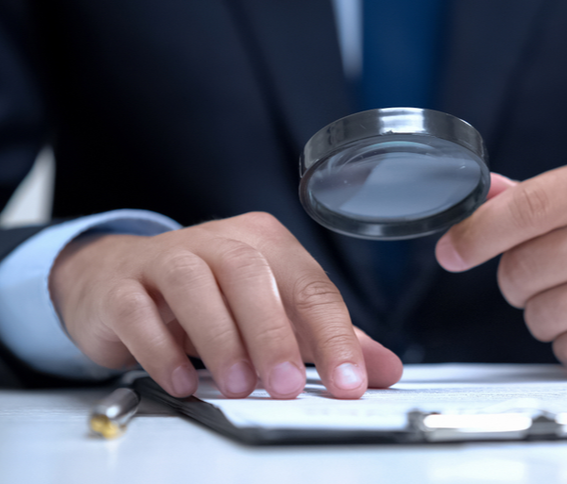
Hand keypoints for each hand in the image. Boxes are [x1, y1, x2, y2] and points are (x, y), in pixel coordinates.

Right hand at [49, 212, 402, 398]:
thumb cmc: (209, 294)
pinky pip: (139, 310)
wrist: (121, 279)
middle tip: (287, 387)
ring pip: (194, 283)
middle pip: (252, 275)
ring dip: (220, 338)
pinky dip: (161, 347)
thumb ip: (326, 340)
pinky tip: (182, 381)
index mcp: (266, 243)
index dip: (333, 336)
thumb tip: (382, 370)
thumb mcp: (275, 312)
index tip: (349, 382)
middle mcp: (218, 241)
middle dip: (274, 335)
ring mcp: (165, 257)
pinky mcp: (122, 284)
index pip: (310, 286)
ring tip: (238, 385)